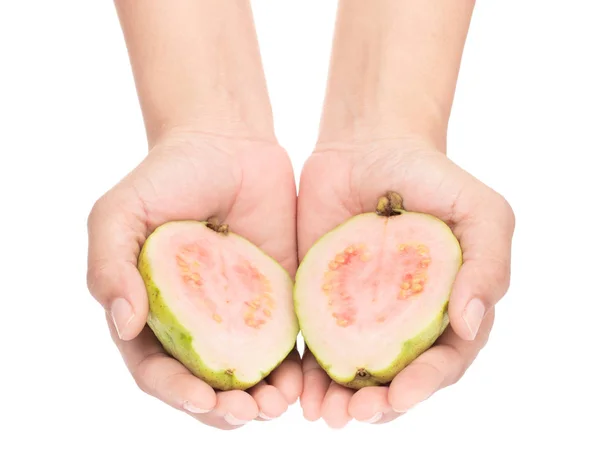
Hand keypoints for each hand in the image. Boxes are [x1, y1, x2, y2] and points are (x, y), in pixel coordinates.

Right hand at [87, 130, 301, 428]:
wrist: (226, 145)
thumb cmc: (166, 176)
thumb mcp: (119, 213)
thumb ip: (109, 264)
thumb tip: (121, 322)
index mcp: (151, 313)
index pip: (157, 370)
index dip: (176, 391)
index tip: (203, 398)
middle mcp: (195, 323)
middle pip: (205, 384)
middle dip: (223, 408)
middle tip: (249, 414)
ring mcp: (238, 314)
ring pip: (247, 375)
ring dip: (261, 401)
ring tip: (277, 407)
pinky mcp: (278, 300)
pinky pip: (286, 345)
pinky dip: (293, 372)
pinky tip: (303, 382)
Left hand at [297, 136, 514, 427]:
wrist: (368, 146)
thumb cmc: (431, 177)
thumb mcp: (480, 211)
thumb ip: (488, 264)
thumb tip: (472, 326)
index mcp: (450, 310)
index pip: (444, 362)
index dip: (425, 385)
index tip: (399, 395)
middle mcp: (406, 321)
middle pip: (397, 379)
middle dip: (378, 405)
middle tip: (354, 414)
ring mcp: (361, 314)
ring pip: (354, 374)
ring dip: (339, 402)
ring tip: (321, 415)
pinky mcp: (321, 302)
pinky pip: (314, 347)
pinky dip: (305, 376)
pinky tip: (295, 391)